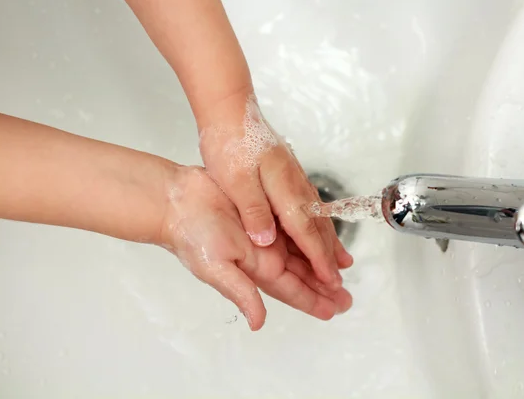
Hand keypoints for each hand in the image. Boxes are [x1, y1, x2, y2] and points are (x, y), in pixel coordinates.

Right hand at [159, 166, 351, 330]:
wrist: (177, 201)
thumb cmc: (190, 234)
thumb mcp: (216, 267)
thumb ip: (241, 292)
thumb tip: (258, 322)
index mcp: (256, 269)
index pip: (292, 290)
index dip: (314, 300)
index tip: (335, 309)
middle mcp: (263, 254)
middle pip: (302, 274)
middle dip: (324, 286)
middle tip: (346, 297)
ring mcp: (264, 233)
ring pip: (300, 251)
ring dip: (319, 262)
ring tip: (341, 271)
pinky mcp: (263, 213)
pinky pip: (292, 226)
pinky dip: (307, 234)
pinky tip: (319, 238)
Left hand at [198, 93, 353, 290]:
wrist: (228, 108)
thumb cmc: (229, 142)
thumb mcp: (235, 180)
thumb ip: (253, 210)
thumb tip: (267, 240)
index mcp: (283, 187)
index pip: (305, 230)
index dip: (318, 258)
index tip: (330, 279)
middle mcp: (293, 182)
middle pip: (317, 224)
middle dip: (330, 253)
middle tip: (342, 277)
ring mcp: (291, 175)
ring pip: (315, 214)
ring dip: (328, 238)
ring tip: (340, 257)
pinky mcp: (285, 170)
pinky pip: (307, 203)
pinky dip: (316, 221)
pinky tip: (317, 225)